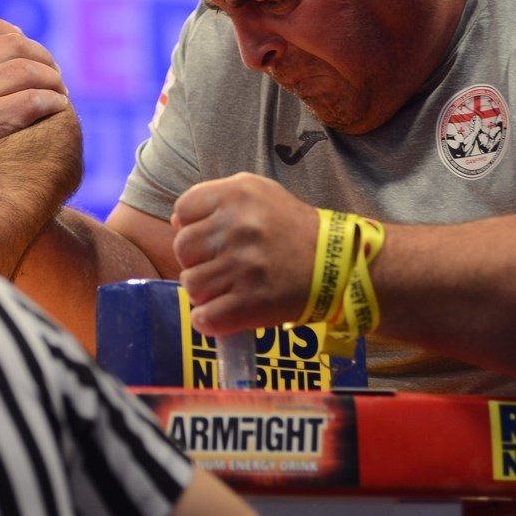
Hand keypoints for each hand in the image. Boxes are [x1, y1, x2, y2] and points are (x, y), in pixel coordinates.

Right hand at [0, 15, 69, 179]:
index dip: (18, 35)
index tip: (33, 55)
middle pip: (15, 44)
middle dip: (43, 59)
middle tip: (56, 80)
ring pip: (28, 70)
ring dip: (53, 81)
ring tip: (60, 95)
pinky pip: (33, 99)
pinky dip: (53, 102)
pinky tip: (59, 110)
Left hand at [171, 173, 319, 335]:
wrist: (338, 264)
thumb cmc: (292, 228)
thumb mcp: (259, 194)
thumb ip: (217, 200)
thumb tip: (178, 223)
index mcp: (237, 194)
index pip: (183, 211)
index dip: (191, 227)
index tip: (211, 239)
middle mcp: (238, 227)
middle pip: (182, 249)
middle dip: (197, 261)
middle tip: (222, 267)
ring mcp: (244, 266)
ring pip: (191, 285)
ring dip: (205, 292)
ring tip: (228, 289)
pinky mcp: (252, 302)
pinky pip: (205, 318)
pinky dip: (209, 321)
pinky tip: (225, 314)